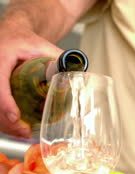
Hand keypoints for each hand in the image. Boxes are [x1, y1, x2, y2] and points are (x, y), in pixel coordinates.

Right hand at [0, 18, 61, 137]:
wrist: (14, 35)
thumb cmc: (27, 41)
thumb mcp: (46, 48)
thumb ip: (63, 61)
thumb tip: (80, 75)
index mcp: (2, 57)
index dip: (6, 102)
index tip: (16, 117)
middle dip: (7, 120)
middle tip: (24, 131)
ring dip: (4, 123)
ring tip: (21, 132)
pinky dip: (2, 118)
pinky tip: (14, 126)